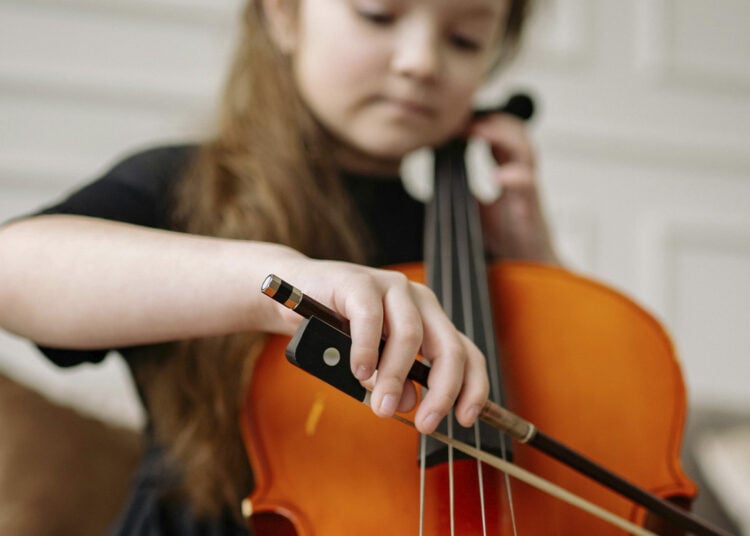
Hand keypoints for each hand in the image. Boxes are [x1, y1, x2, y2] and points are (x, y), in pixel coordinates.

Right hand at [281, 259, 489, 433]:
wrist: (297, 294)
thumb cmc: (338, 329)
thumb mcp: (374, 363)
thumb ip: (395, 380)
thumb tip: (407, 403)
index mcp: (430, 320)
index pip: (466, 353)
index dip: (473, 387)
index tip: (464, 419)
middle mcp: (419, 301)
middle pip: (448, 348)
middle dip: (441, 391)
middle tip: (424, 424)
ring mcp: (392, 288)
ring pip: (410, 335)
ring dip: (396, 376)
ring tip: (380, 404)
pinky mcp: (360, 282)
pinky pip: (370, 318)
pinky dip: (367, 349)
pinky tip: (360, 371)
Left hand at [468, 113, 558, 264]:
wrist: (527, 266)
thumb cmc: (506, 237)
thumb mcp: (475, 208)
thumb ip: (462, 188)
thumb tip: (437, 172)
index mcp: (508, 172)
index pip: (499, 135)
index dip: (482, 122)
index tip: (457, 120)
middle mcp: (521, 175)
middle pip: (517, 132)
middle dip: (494, 120)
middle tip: (465, 118)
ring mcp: (527, 191)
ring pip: (526, 150)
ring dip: (503, 136)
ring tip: (479, 131)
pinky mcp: (532, 209)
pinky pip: (528, 186)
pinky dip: (515, 177)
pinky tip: (498, 176)